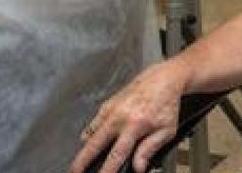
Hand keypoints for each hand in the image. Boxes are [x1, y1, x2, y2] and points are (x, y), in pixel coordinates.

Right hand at [69, 61, 187, 172]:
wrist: (163, 78)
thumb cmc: (166, 105)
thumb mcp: (166, 130)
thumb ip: (150, 149)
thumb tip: (138, 168)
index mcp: (136, 125)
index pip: (117, 154)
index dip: (107, 169)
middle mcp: (120, 117)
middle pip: (94, 144)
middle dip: (82, 161)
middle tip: (75, 172)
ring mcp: (111, 109)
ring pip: (90, 133)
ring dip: (83, 149)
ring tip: (79, 162)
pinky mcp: (107, 104)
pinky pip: (93, 123)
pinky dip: (89, 134)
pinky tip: (89, 143)